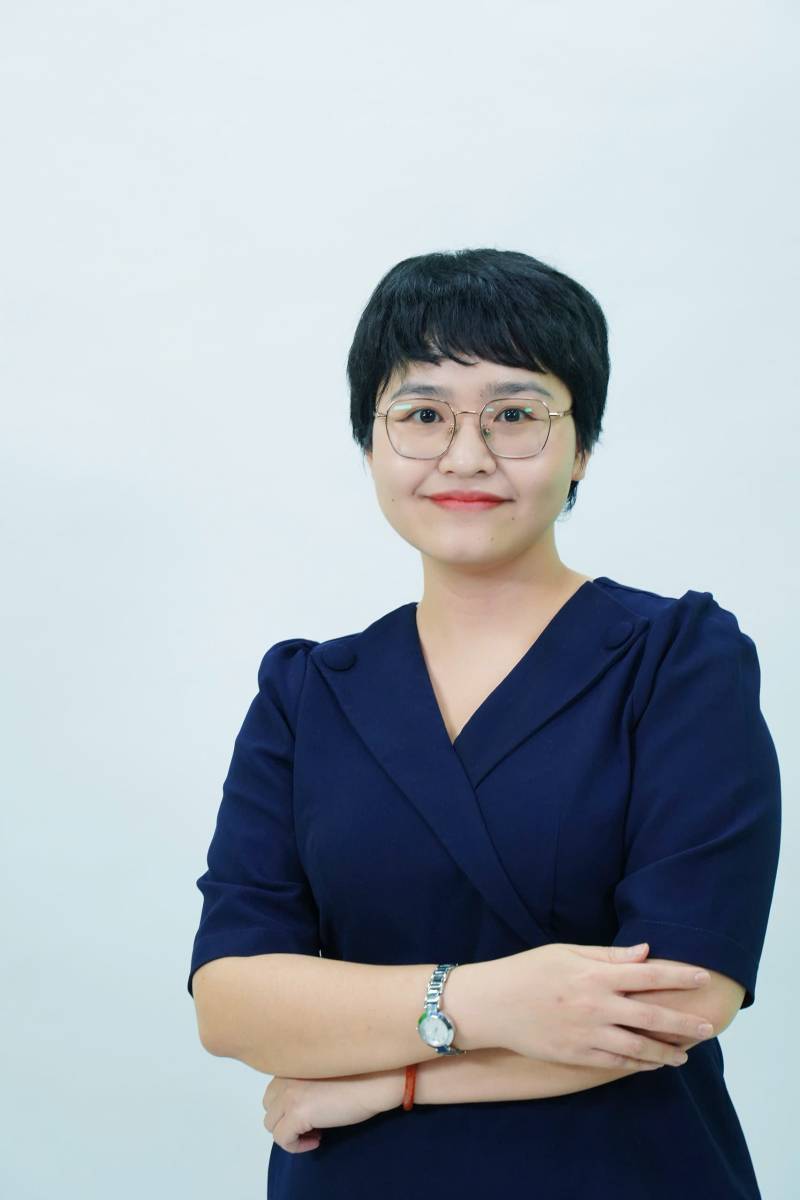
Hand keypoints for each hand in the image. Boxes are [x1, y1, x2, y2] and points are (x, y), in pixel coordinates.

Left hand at [262, 1068, 402, 1152]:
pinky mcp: (298, 1113)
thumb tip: (305, 1103)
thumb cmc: (362, 1074)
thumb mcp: (327, 1072)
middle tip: (312, 1123)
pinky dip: (296, 1145)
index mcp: (294, 1063)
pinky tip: (318, 1139)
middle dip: (286, 1118)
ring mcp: (290, 1094)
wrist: (377, 1080)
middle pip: (269, 1106)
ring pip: (271, 1124)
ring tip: (316, 1131)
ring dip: (291, 1132)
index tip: (313, 1111)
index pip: (275, 1089)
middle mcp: (286, 1076)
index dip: (290, 1105)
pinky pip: (282, 1139)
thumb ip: (308, 1080)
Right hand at [484, 941, 713, 1070]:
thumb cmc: (527, 971)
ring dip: (666, 1052)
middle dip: (684, 1022)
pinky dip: (638, 1065)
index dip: (679, 977)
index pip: (648, 975)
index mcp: (594, 975)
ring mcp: (588, 1035)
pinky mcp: (577, 1056)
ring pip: (639, 1047)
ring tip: (684, 1055)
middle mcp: (597, 1006)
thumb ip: (606, 955)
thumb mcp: (564, 953)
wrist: (492, 1005)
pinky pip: (616, 1064)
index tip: (702, 977)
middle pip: (652, 1017)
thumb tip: (644, 952)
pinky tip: (652, 1064)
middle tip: (708, 1026)